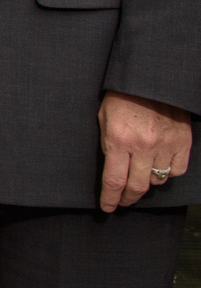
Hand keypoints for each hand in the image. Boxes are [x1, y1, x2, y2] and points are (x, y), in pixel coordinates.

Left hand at [99, 91, 191, 211]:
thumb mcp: (104, 119)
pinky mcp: (183, 141)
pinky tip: (159, 169)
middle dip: (128, 198)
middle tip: (123, 202)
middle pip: (136, 186)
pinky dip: (168, 174)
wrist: (149, 79)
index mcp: (119, 140)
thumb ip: (108, 146)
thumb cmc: (121, 98)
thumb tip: (111, 172)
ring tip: (139, 182)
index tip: (108, 208)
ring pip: (157, 180)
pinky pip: (178, 170)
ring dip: (147, 184)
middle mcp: (143, 146)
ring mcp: (166, 144)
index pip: (114, 181)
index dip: (110, 199)